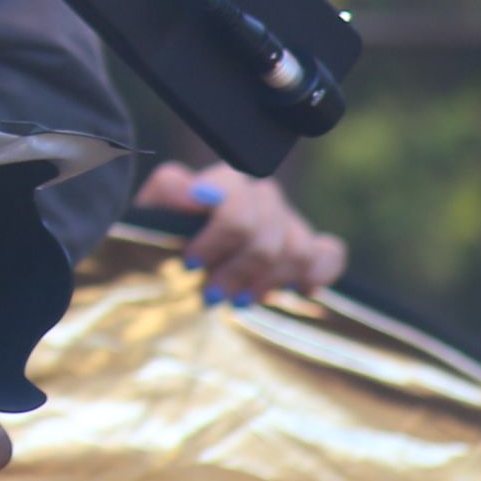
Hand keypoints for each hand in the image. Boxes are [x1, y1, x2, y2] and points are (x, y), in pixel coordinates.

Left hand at [144, 160, 347, 300]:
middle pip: (266, 239)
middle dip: (237, 272)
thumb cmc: (159, 237)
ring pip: (297, 251)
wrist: (174, 260)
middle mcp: (260, 195)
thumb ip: (168, 193)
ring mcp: (287, 220)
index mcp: (225, 182)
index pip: (239, 205)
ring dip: (266, 282)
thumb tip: (195, 192)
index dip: (218, 239)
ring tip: (238, 298)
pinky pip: (330, 253)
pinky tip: (297, 289)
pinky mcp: (308, 246)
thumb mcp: (151, 214)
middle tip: (211, 293)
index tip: (191, 263)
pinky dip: (318, 272)